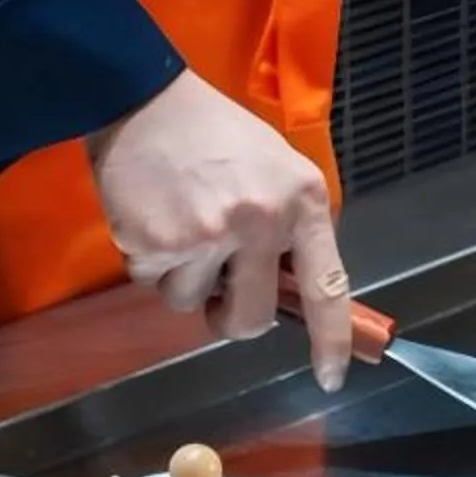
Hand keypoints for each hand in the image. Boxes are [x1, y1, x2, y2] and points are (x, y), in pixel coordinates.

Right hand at [90, 71, 352, 389]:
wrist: (144, 99)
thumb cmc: (218, 135)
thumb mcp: (279, 170)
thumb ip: (290, 230)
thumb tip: (292, 296)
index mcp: (300, 203)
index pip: (326, 288)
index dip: (331, 340)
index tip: (331, 377)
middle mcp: (257, 223)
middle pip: (252, 319)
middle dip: (233, 317)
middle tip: (221, 290)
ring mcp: (204, 236)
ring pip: (191, 304)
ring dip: (185, 280)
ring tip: (181, 225)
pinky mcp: (154, 243)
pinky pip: (153, 284)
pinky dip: (152, 263)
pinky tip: (155, 218)